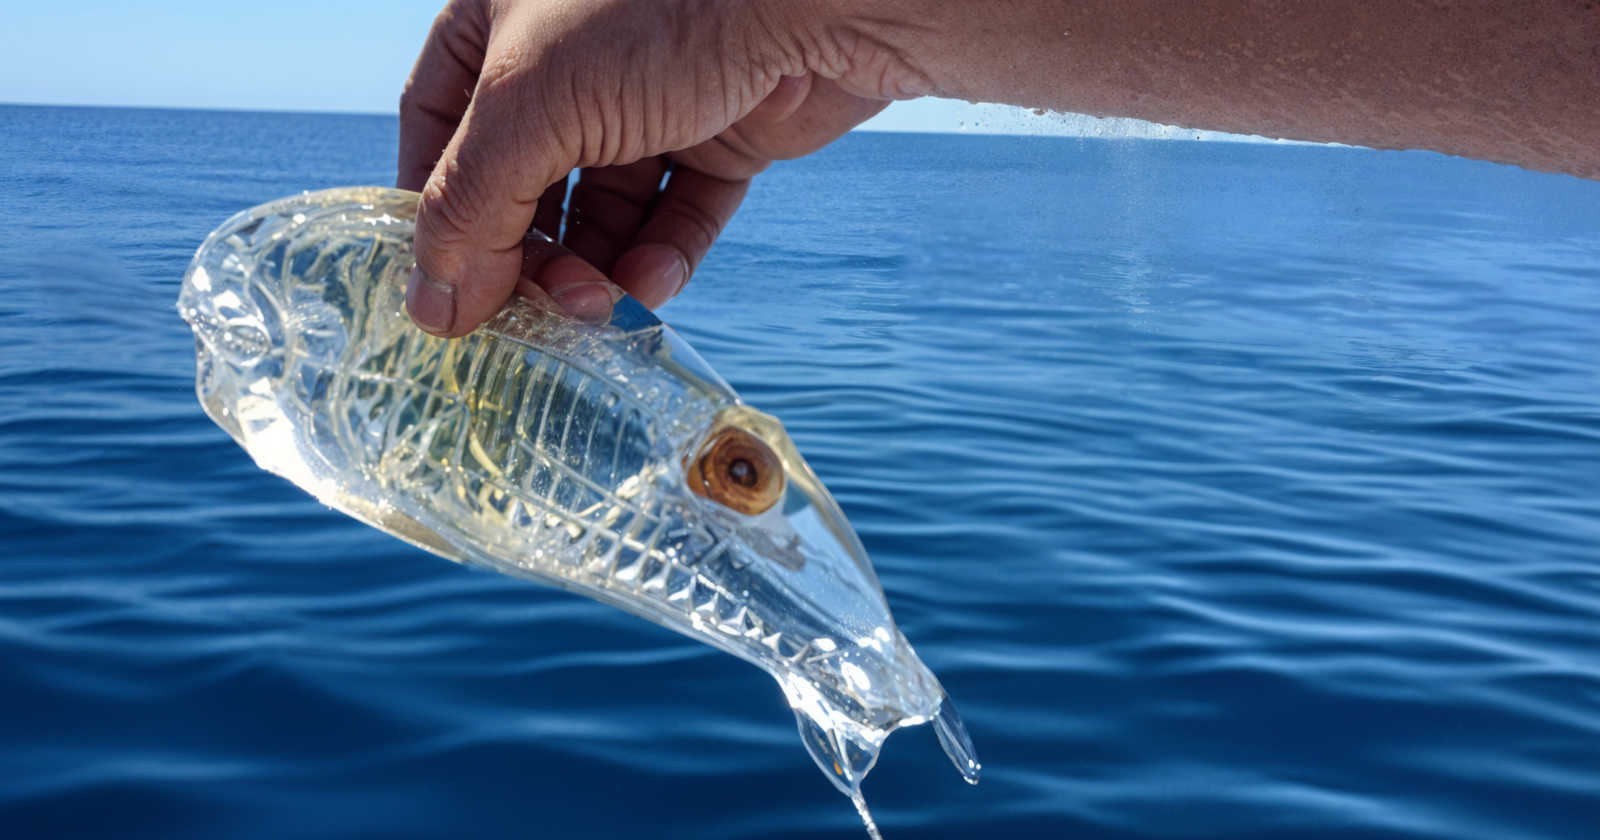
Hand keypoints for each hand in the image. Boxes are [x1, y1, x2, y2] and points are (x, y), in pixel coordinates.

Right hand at [396, 0, 922, 336]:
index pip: (437, 129)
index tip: (448, 291)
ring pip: (603, 209)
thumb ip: (469, 207)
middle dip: (529, 255)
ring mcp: (649, 97)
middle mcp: (568, 59)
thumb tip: (433, 309)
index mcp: (498, 22)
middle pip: (522, 182)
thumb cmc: (661, 10)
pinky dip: (663, 255)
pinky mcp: (721, 135)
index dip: (437, 211)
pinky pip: (677, 213)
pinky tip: (653, 287)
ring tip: (600, 305)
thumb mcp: (531, 104)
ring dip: (596, 267)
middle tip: (542, 309)